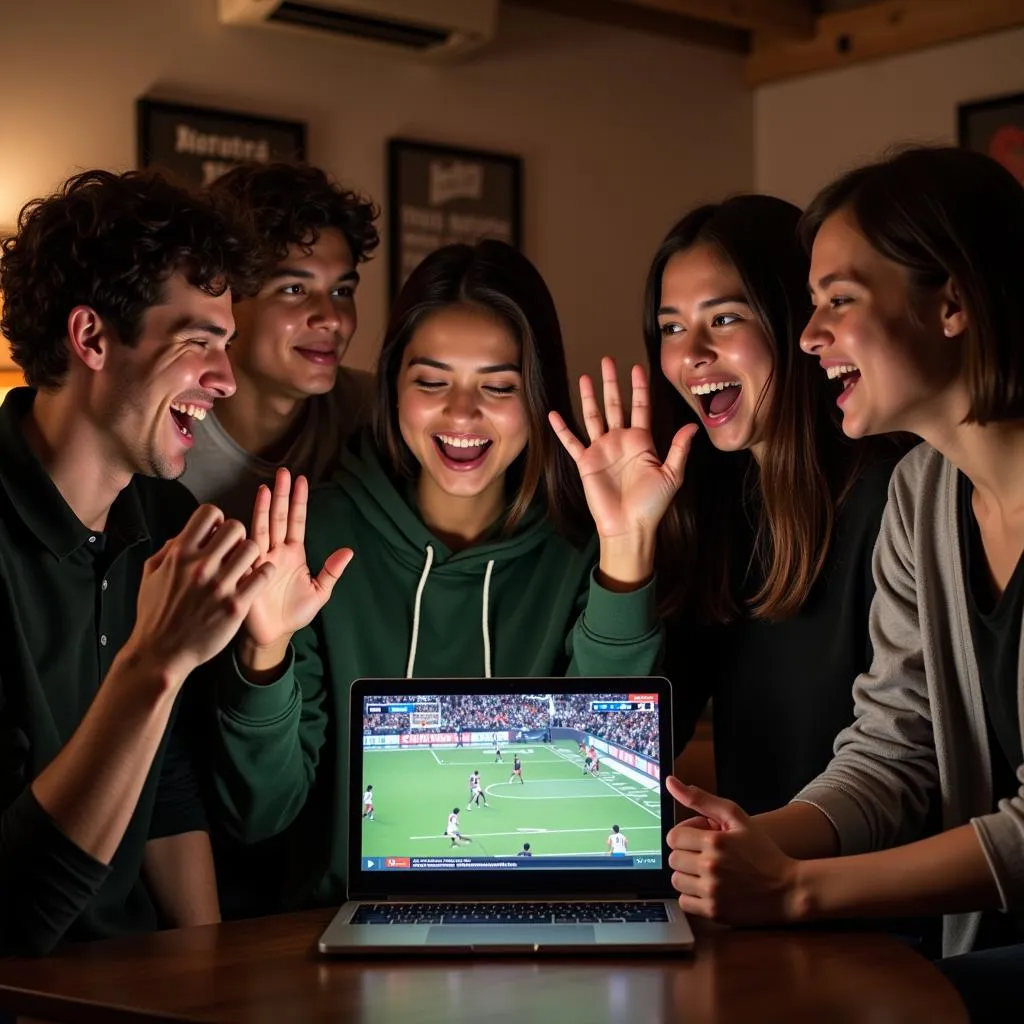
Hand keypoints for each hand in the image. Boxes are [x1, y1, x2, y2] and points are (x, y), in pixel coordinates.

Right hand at [123, 504, 274, 685]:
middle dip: (237, 536)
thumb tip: (187, 532)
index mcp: (179, 554)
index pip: (209, 512)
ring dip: (251, 555)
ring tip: (245, 566)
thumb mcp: (151, 574)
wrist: (161, 652)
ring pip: (253, 548)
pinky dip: (263, 573)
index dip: (216, 520)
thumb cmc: (156, 614)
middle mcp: (201, 566)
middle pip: (236, 527)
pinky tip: (256, 579)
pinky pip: (263, 575)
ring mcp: (220, 586)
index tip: (215, 534)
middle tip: (233, 551)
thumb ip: (170, 549)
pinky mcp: (236, 605)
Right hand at [241, 468, 352, 659]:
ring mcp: (260, 560)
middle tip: (283, 472)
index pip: (297, 522)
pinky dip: (243, 537)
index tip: (301, 479)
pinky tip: (240, 519)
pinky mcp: (247, 574)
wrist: (274, 635)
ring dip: (262, 509)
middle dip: (281, 495)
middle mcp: (276, 551)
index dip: (299, 502)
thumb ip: (331, 571)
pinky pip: (245, 553)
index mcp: (294, 553)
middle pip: (278, 518)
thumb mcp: (320, 592)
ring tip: (265, 487)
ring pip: (262, 529)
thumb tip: (348, 551)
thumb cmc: (295, 612)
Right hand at [549, 358, 695, 540]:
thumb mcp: (671, 475)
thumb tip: (692, 426)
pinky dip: (562, 428)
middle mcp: (620, 441)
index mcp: (642, 441)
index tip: (638, 368)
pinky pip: (571, 441)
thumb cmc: (652, 504)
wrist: (629, 526)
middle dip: (612, 382)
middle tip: (608, 360)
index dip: (639, 387)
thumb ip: (679, 449)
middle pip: (615, 404)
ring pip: (593, 416)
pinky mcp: (586, 462)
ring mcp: (602, 450)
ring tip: (584, 377)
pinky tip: (554, 414)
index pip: (640, 407)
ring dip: (589, 397)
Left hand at [666, 776, 802, 924]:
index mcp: (714, 841)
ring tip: (708, 873)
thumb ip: (701, 799)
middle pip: (673, 859)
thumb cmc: (763, 851)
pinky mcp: (714, 912)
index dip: (686, 836)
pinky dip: (693, 896)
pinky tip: (709, 889)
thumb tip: (671, 782)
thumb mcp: (737, 817)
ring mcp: (712, 891)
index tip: (700, 839)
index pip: (673, 837)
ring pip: (676, 881)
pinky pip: (684, 903)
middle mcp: (710, 866)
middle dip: (687, 855)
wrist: (788, 888)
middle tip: (706, 855)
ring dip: (688, 876)